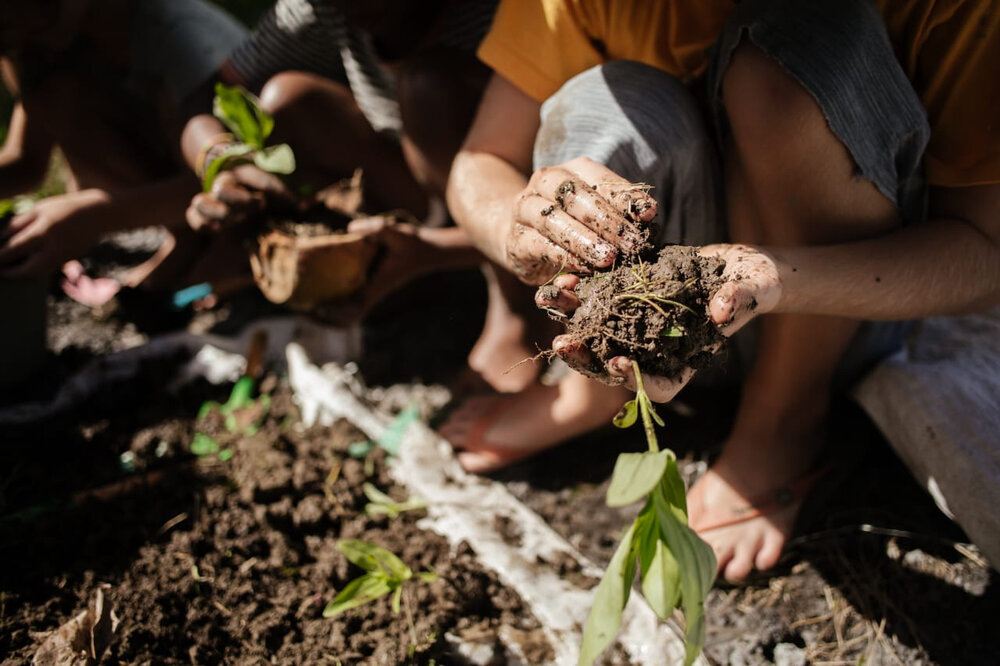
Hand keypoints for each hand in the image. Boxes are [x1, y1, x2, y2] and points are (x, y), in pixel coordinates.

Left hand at [0, 189, 108, 278]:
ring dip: (22, 278)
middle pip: (29, 271)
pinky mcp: (69, 260)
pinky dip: (34, 273)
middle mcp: (55, 247)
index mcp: (44, 230)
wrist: (98, 214)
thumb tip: (2, 238)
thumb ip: (19, 223)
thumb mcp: (40, 209)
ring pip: (39, 275)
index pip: (16, 248)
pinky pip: (47, 271)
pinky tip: (25, 270)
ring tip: (9, 274)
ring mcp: (64, 256)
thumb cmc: (64, 208)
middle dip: (11, 275)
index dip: (0, 257)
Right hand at [186, 164, 292, 231]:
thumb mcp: (280, 185)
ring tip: (233, 217)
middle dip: (239, 198)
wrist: (237, 179)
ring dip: (216, 212)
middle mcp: (226, 183)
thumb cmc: (263, 184)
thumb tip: (310, 205)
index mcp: (246, 171)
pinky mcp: (207, 214)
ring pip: (201, 202)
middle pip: (223, 188)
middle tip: (260, 204)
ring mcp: (214, 199)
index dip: (277, 190)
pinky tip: (216, 230)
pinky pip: (193, 217)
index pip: (258, 177)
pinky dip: (201, 223)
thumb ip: (294, 194)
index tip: (296, 203)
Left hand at [313, 218, 471, 324]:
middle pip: (344, 320)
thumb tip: (350, 228)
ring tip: (302, 301)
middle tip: (298, 307)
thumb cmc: (413, 244)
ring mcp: (370, 292)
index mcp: (375, 288)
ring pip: (345, 313)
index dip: (332, 316)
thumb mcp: (396, 232)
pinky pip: (348, 301)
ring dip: (325, 312)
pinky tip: (318, 288)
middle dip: (322, 319)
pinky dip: (333, 300)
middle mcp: (371, 294)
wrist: (429, 251)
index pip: (353, 312)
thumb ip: (375, 229)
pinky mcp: (370, 286)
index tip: (314, 308)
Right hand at [506, 156, 656, 284]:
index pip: (599, 177)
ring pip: (552, 219)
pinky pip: (539, 245)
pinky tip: (585, 268)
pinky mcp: (515, 239)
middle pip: (574, 194)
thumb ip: (620, 213)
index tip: (649, 214)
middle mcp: (544, 182)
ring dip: (584, 239)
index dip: (624, 196)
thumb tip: (647, 212)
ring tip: (609, 258)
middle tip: (631, 243)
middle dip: (606, 219)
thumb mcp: (596, 215)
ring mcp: (525, 209)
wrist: (518, 234)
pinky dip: (564, 257)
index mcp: (571, 170)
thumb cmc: (570, 224)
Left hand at [536, 244, 781, 401]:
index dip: (636, 380)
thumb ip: (738, 301)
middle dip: (586, 356)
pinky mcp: (629, 299)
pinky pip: (598, 301)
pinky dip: (580, 292)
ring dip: (572, 320)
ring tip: (549, 304)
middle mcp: (655, 349)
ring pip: (598, 332)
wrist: (739, 265)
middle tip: (563, 343)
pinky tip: (565, 277)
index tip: (618, 364)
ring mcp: (639, 326)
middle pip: (614, 364)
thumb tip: (722, 310)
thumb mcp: (752, 291)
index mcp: (684, 362)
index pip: (656, 386)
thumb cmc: (754, 286)